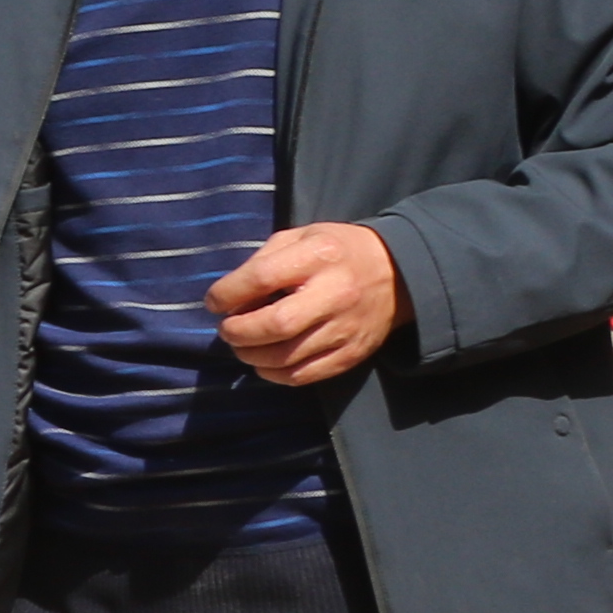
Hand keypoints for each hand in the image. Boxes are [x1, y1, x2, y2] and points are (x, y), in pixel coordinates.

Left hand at [209, 219, 403, 383]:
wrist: (397, 273)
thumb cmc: (336, 251)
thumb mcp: (300, 237)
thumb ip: (264, 260)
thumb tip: (228, 296)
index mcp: (319, 256)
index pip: (262, 277)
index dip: (228, 293)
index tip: (214, 302)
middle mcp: (335, 294)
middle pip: (276, 324)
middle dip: (238, 332)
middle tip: (225, 330)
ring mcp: (346, 328)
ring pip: (287, 356)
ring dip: (252, 356)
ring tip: (242, 346)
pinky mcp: (352, 354)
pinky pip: (305, 375)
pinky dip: (275, 374)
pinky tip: (265, 363)